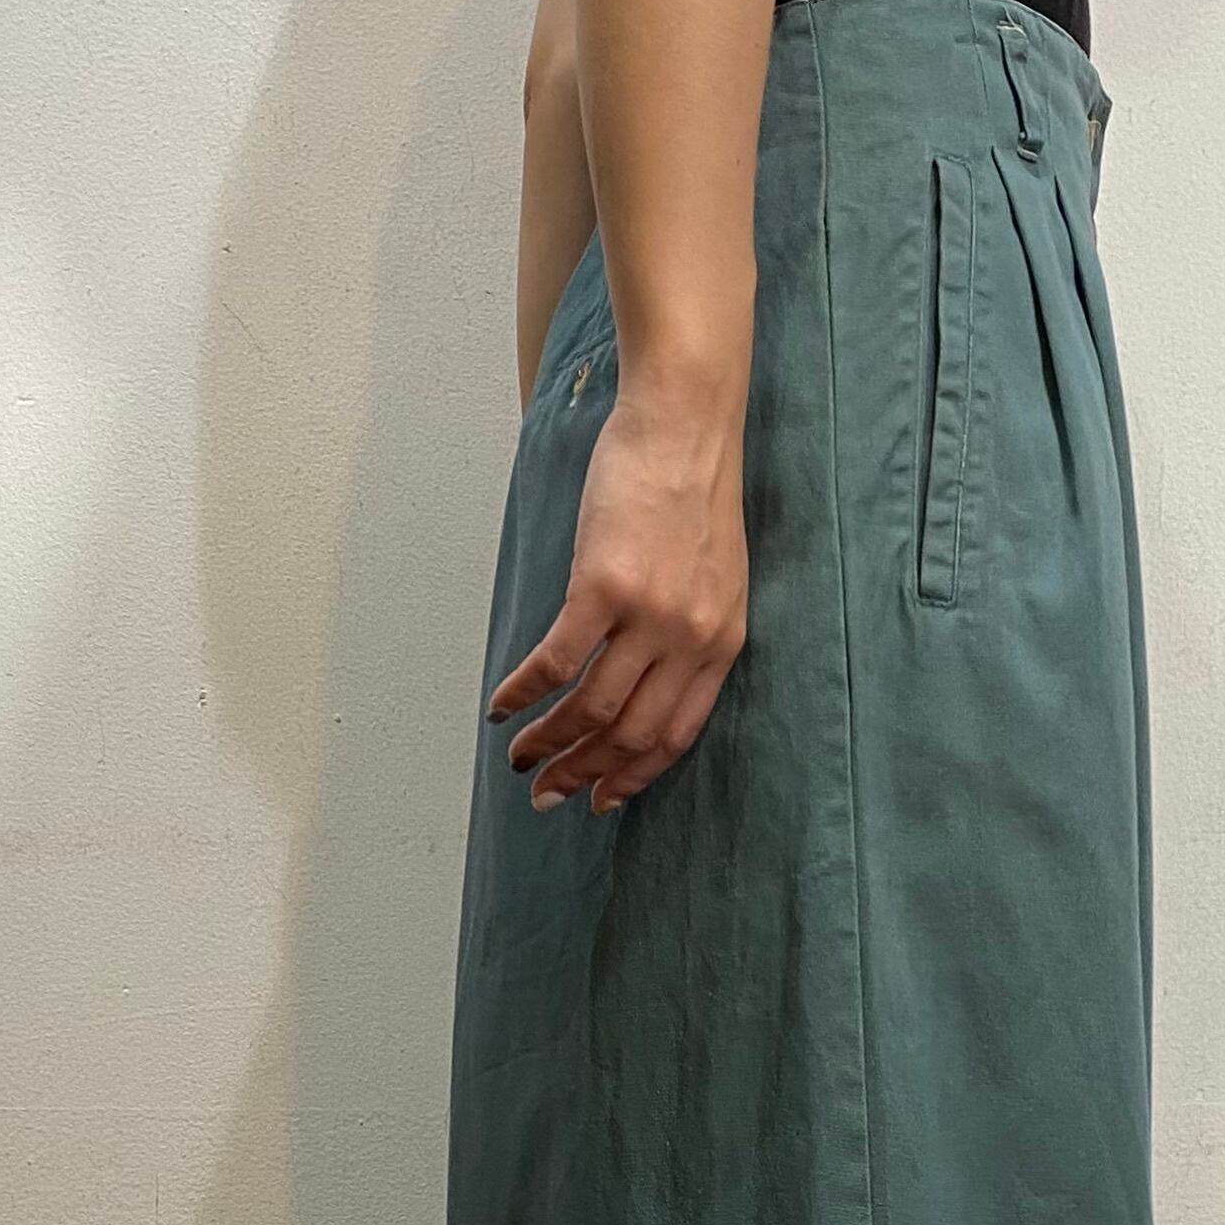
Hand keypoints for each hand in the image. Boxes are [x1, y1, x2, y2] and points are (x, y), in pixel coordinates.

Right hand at [486, 381, 748, 814]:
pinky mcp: (606, 586)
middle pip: (631, 734)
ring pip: (593, 709)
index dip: (634, 777)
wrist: (685, 423)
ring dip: (550, 742)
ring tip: (519, 758)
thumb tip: (640, 674)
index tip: (601, 801)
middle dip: (583, 774)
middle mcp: (691, 641)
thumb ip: (688, 632)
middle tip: (545, 794)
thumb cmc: (694, 490)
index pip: (676, 736)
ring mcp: (650, 616)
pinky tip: (503, 706)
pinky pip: (558, 662)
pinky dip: (526, 691)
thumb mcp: (713, 577)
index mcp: (722, 645)